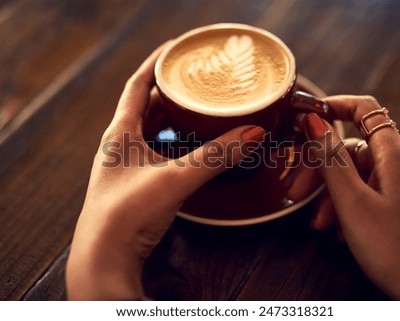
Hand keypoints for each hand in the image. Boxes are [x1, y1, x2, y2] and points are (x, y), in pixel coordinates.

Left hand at [65, 44, 264, 299]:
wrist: (106, 259)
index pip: (138, 84)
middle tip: (196, 80)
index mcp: (120, 132)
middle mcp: (120, 145)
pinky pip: (157, 151)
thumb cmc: (127, 215)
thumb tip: (252, 132)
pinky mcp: (137, 184)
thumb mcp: (175, 178)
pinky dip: (174, 142)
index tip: (176, 50)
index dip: (156, 63)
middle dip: (171, 90)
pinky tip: (190, 146)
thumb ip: (215, 155)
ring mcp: (127, 165)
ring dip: (173, 116)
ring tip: (197, 107)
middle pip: (146, 105)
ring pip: (152, 130)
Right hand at [299, 95, 399, 298]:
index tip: (307, 115)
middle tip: (295, 190)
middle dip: (320, 169)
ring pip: (355, 175)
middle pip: (352, 149)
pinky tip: (336, 229)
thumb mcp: (351, 201)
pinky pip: (366, 193)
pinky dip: (346, 206)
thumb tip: (314, 122)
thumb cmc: (395, 249)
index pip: (365, 110)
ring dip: (330, 195)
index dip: (334, 106)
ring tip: (317, 223)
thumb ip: (330, 158)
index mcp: (394, 155)